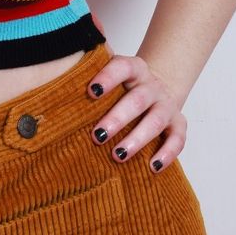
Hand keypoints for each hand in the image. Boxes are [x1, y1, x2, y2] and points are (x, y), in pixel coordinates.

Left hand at [87, 53, 186, 173]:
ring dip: (137, 140)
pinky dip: (166, 154)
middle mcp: (152, 86)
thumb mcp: (112, 74)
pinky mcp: (178, 124)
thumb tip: (57, 74)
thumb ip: (91, 72)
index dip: (108, 78)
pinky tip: (152, 167)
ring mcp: (167, 105)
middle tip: (97, 135)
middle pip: (137, 100)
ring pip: (155, 122)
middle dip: (117, 119)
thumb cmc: (125, 85)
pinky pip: (177, 139)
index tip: (91, 92)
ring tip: (118, 155)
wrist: (160, 86)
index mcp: (134, 69)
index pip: (122, 68)